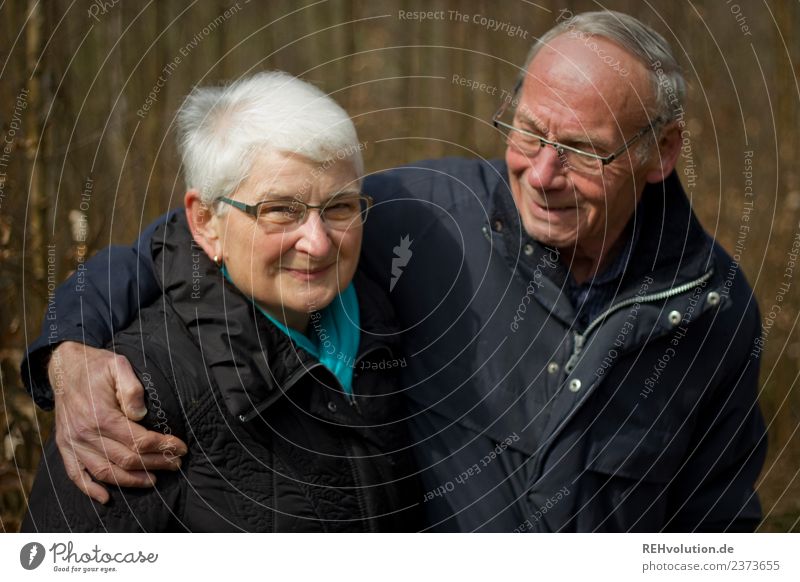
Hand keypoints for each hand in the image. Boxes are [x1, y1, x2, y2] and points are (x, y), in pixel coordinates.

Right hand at [49, 341, 187, 503]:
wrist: (64, 367)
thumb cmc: (97, 366)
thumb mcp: (119, 365)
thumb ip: (132, 388)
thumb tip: (141, 414)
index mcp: (101, 415)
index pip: (138, 441)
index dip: (163, 446)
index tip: (181, 448)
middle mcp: (85, 433)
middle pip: (126, 460)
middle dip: (156, 464)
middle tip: (176, 464)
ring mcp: (73, 443)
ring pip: (105, 472)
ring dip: (132, 480)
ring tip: (154, 480)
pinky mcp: (65, 447)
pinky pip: (76, 475)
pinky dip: (90, 489)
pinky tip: (107, 497)